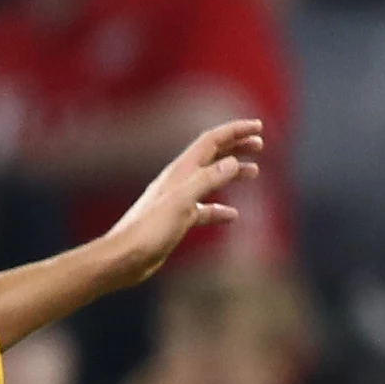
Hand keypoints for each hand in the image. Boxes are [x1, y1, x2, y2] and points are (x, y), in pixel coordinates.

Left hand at [91, 118, 261, 287]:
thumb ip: (206, 180)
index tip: (258, 126)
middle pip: (212, 156)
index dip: (235, 131)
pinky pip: (205, 208)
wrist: (125, 257)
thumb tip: (233, 162)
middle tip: (259, 144)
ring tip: (254, 172)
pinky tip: (232, 215)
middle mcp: (179, 181)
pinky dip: (221, 208)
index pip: (211, 142)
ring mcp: (178, 200)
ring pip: (211, 180)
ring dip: (232, 173)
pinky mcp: (178, 219)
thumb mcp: (181, 202)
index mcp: (180, 172)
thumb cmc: (149, 230)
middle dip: (236, 146)